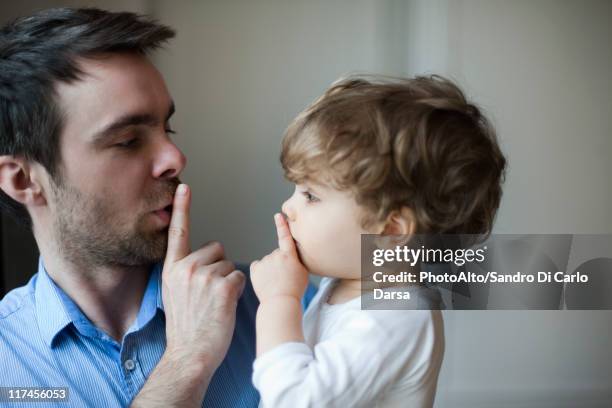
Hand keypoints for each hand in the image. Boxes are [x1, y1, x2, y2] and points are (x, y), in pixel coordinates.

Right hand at [161, 184, 245, 371]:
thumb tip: (200, 261)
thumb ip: (183, 273)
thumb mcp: (173, 294)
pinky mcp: (223, 287)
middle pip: (216, 249)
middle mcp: (186, 268)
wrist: (190, 353)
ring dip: (228, 281)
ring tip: (215, 304)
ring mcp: (204, 277)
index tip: (184, 186)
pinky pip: (240, 276)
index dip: (182, 208)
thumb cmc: (187, 327)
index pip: (178, 233)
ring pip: (230, 264)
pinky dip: (238, 290)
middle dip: (218, 267)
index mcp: (171, 269)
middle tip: (209, 295)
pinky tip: (225, 306)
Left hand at [250, 213, 308, 302]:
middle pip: (277, 255)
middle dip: (279, 263)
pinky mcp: (255, 269)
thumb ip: (296, 259)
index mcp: (289, 255)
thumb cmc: (295, 290)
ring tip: (276, 283)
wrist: (280, 302)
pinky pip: (258, 267)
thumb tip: (288, 253)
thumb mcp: (304, 272)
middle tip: (284, 278)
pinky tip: (266, 282)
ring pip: (268, 262)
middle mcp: (275, 255)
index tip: (278, 215)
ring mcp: (264, 262)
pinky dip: (261, 272)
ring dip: (270, 269)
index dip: (282, 225)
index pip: (285, 236)